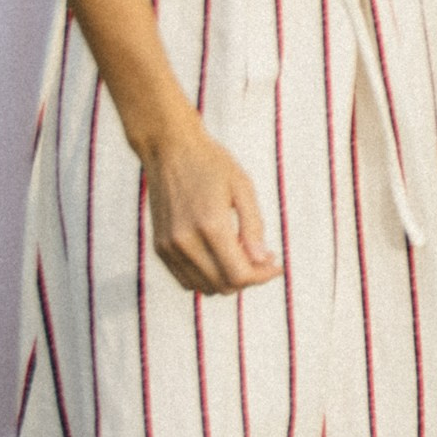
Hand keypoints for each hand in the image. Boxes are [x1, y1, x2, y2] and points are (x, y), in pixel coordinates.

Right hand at [144, 121, 282, 293]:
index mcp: (210, 225)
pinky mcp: (159, 248)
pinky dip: (207, 278)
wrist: (169, 149)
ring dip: (228, 281)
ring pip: (205, 288)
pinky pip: (186, 280)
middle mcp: (185, 242)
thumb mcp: (242, 187)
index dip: (262, 276)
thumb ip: (253, 226)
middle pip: (223, 285)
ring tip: (242, 256)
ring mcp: (169, 248)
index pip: (239, 274)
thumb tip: (262, 261)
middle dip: (248, 278)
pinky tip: (221, 258)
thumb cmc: (211, 163)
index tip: (276, 265)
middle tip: (263, 259)